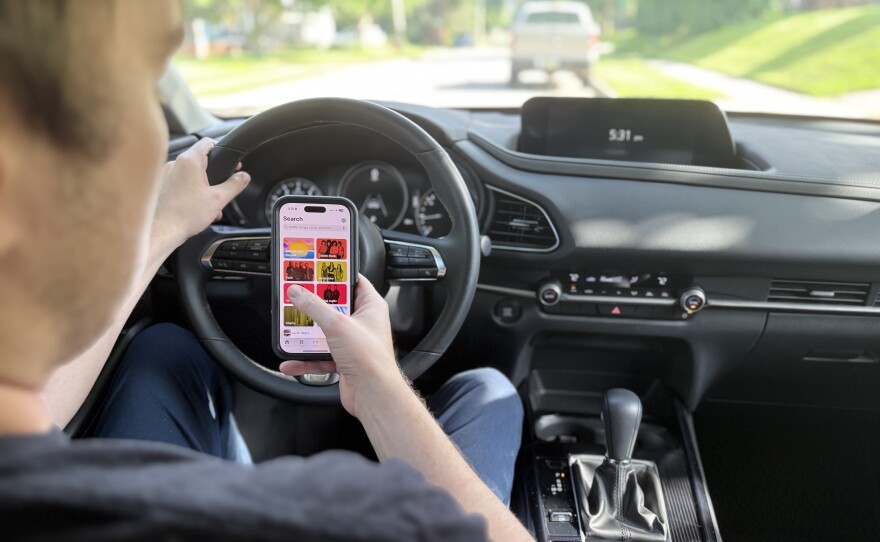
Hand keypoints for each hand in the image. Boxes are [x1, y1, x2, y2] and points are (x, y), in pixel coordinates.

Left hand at [152, 138, 249, 249]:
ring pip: (190, 174)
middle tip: (222, 186)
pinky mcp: (161, 186)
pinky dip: (190, 192)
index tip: (229, 160)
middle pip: (199, 160)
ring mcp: (165, 175)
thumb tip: (244, 177)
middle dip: (213, 174)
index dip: (221, 148)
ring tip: (209, 203)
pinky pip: (179, 183)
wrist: (161, 231)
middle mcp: (174, 164)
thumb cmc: (184, 215)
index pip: (207, 142)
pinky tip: (196, 208)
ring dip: (202, 186)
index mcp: (189, 161)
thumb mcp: (219, 199)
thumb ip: (235, 185)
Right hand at [279, 276, 404, 417]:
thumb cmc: (369, 358)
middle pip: (334, 307)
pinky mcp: (344, 360)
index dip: (335, 274)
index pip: (353, 281)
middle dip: (314, 305)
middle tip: (296, 296)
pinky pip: (320, 356)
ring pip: (325, 332)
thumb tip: (298, 292)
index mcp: (370, 307)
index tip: (317, 269)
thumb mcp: (337, 325)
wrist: (373, 395)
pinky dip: (305, 359)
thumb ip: (314, 306)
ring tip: (289, 328)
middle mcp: (363, 322)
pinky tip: (291, 361)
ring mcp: (353, 342)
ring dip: (306, 333)